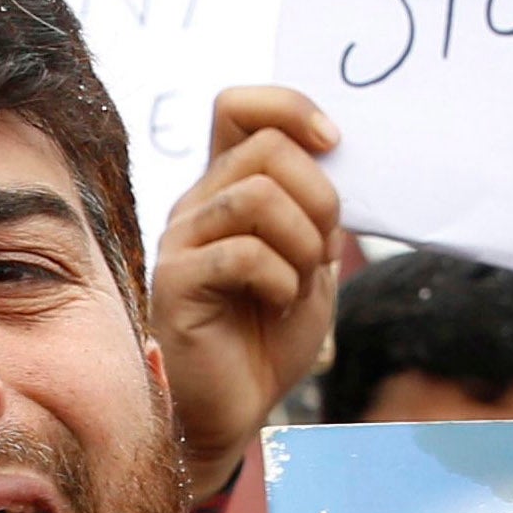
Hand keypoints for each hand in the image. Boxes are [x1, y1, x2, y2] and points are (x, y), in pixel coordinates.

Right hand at [148, 86, 348, 483]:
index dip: (289, 107)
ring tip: (299, 283)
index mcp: (227, 188)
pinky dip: (281, 280)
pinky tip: (278, 304)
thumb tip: (332, 158)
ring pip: (257, 197)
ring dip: (303, 243)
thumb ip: (314, 210)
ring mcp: (182, 241)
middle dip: (320, 198)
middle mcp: (198, 203)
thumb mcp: (310, 261)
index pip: (238, 106)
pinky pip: (242, 254)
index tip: (333, 142)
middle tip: (324, 251)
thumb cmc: (269, 336)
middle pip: (265, 148)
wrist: (237, 407)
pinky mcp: (179, 283)